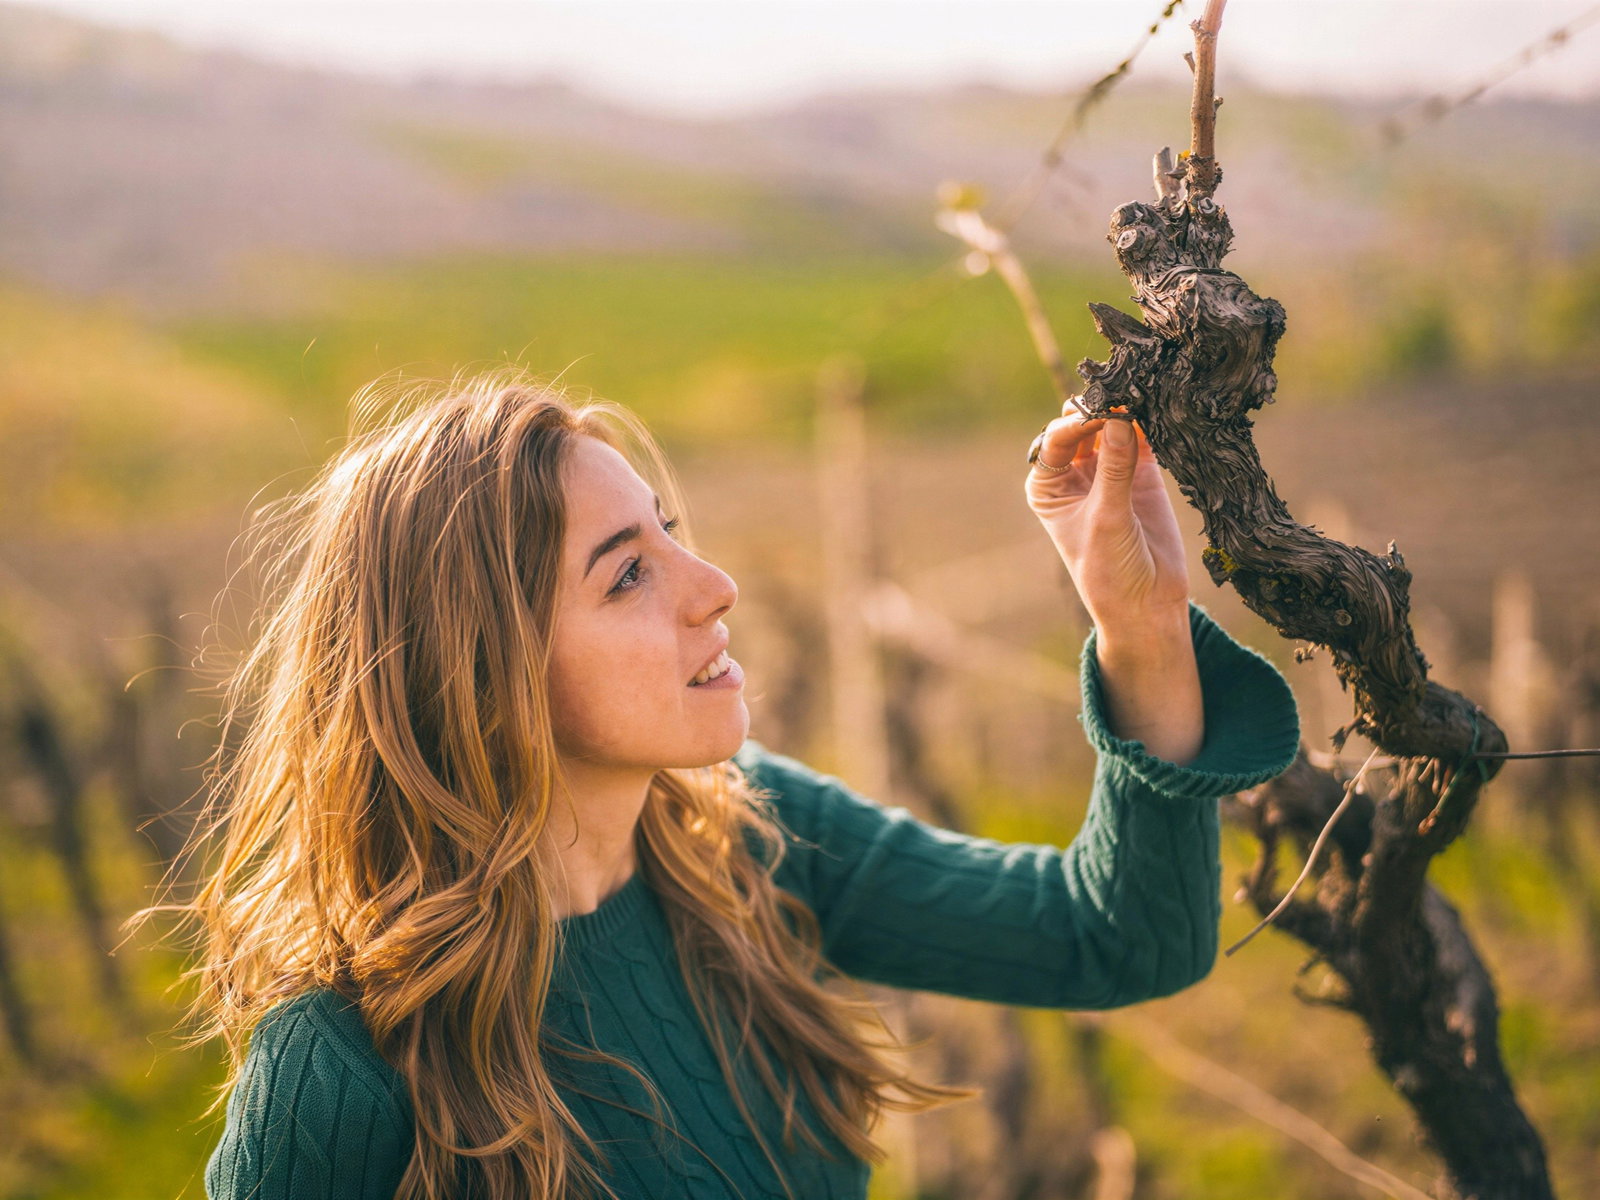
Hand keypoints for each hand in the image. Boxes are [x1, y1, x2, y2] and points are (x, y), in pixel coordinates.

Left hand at [1024, 406, 1190, 633]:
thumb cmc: (1109, 568)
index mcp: (1048, 486)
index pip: (1056, 440)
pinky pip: (1143, 436)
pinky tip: (1159, 409)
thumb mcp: (1107, 517)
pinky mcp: (1142, 472)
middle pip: (1081, 425)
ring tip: (1142, 396)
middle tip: (1122, 398)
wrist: (1145, 602)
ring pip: (1112, 425)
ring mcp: (1108, 470)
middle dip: (1099, 409)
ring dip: (1125, 410)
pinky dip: (1149, 422)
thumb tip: (1120, 416)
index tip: (1103, 413)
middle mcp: (1074, 473)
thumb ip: (1115, 468)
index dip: (1077, 421)